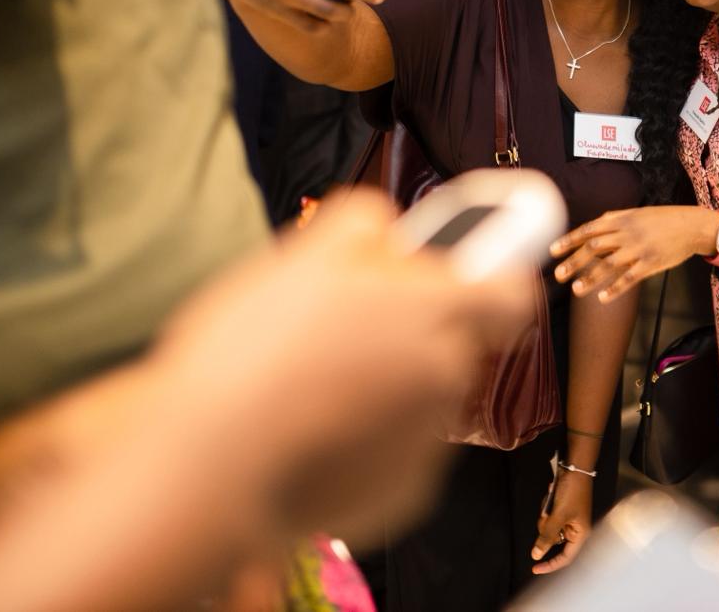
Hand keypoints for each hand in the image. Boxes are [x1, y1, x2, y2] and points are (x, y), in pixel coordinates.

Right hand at [152, 188, 534, 544]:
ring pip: (418, 397)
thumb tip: (387, 231)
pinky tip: (305, 430)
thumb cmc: (252, 352)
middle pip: (451, 343)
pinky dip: (361, 440)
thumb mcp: (305, 254)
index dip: (494, 278)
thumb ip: (364, 223)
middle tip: (341, 328)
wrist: (206, 466)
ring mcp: (428, 443)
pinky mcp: (401, 496)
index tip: (466, 274)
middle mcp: (446, 378)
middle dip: (409, 332)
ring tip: (306, 384)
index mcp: (435, 312)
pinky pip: (394, 451)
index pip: (512, 292)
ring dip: (382, 386)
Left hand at [530, 468, 592, 573]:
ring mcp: (568, 520)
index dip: (550, 565)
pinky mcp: (561, 511)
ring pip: (548, 529)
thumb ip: (547, 536)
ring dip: (545, 516)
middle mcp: (575, 530)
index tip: (534, 569)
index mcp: (580, 534)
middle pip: (554, 541)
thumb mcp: (558, 515)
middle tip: (547, 514)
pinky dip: (546, 509)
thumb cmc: (572, 492)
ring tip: (550, 502)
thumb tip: (536, 555)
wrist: (574, 468)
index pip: (565, 558)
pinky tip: (550, 496)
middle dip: (546, 528)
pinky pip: (549, 517)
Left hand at [550, 206, 718, 302]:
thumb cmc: (663, 219)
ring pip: (610, 265)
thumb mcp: (636, 213)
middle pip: (595, 248)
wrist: (692, 226)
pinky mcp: (651, 264)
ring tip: (576, 290)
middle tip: (558, 274)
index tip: (553, 250)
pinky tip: (602, 298)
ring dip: (591, 278)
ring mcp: (639, 249)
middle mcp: (627, 234)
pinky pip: (630, 278)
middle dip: (574, 261)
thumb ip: (614, 219)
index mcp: (622, 219)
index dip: (569, 240)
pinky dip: (615, 288)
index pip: (589, 230)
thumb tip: (593, 225)